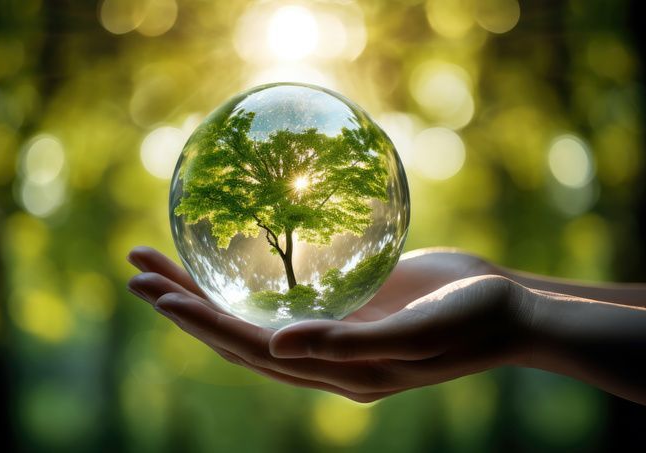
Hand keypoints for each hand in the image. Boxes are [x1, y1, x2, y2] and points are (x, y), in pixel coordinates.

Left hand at [127, 246, 532, 402]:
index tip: (156, 295)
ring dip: (204, 290)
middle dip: (184, 304)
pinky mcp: (346, 306)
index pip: (250, 348)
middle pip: (237, 333)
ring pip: (252, 314)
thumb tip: (275, 345)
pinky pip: (284, 295)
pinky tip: (223, 260)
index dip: (202, 323)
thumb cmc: (474, 320)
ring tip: (159, 263)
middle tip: (135, 269)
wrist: (510, 310)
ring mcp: (333, 332)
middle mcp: (324, 359)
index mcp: (337, 373)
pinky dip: (245, 280)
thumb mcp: (417, 332)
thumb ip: (346, 344)